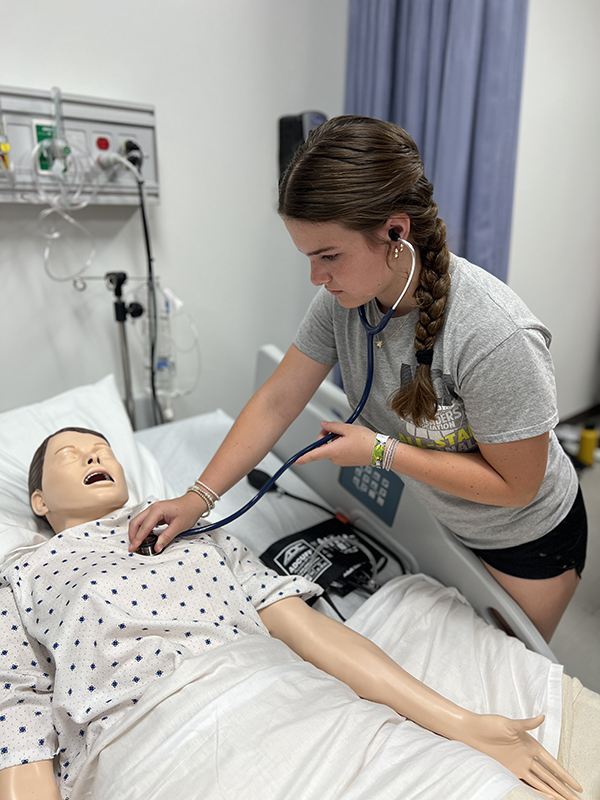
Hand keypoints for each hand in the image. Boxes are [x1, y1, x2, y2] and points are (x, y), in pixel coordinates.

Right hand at [128, 492, 206, 552]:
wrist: (195, 502)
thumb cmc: (189, 510)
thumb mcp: (178, 526)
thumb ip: (166, 537)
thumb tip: (157, 547)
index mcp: (157, 510)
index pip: (143, 527)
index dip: (137, 539)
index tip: (133, 548)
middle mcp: (153, 508)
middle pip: (136, 522)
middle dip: (133, 535)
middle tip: (133, 547)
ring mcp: (153, 510)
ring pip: (138, 522)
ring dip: (136, 533)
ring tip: (138, 544)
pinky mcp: (155, 513)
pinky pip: (144, 522)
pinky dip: (142, 530)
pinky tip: (146, 538)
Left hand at [294, 421, 375, 467]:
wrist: (380, 450)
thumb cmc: (366, 441)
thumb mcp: (347, 428)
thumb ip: (332, 426)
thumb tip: (324, 425)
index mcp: (333, 451)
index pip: (314, 454)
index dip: (304, 457)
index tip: (296, 461)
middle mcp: (335, 458)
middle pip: (323, 447)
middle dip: (326, 436)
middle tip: (335, 428)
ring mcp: (341, 461)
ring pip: (331, 448)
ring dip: (335, 440)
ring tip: (347, 435)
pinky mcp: (347, 461)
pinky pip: (338, 452)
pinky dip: (341, 445)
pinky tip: (351, 440)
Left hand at [463, 714, 581, 799]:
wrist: (472, 732)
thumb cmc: (490, 724)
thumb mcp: (509, 724)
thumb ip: (527, 724)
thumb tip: (542, 717)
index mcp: (531, 745)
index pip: (552, 764)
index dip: (565, 775)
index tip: (577, 786)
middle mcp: (527, 757)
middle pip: (549, 777)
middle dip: (563, 789)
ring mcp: (518, 765)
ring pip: (540, 783)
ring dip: (552, 793)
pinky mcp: (508, 770)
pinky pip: (525, 784)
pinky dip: (536, 792)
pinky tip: (545, 799)